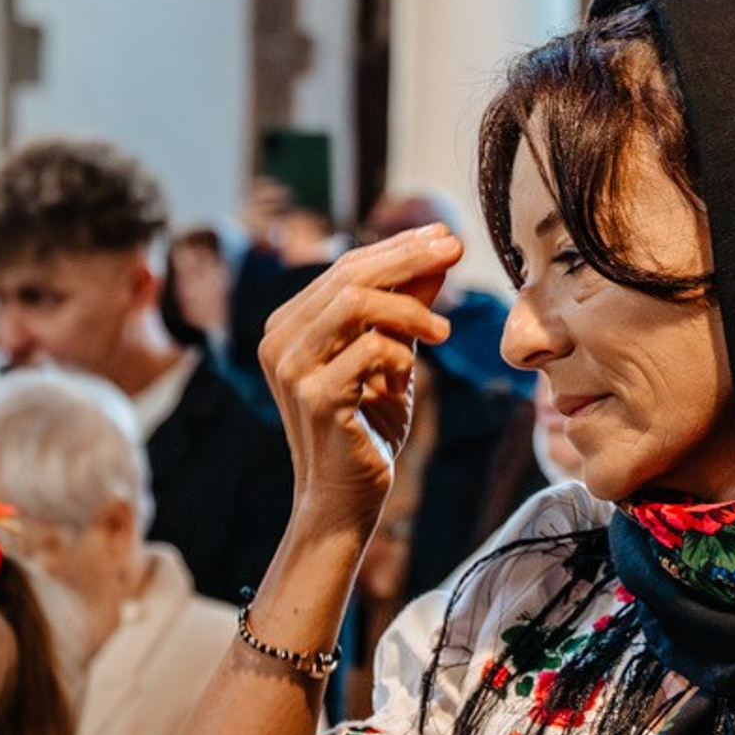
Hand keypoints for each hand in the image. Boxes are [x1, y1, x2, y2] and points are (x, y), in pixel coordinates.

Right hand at [257, 225, 459, 545]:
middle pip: (349, 276)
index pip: (344, 268)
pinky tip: (416, 366)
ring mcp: (291, 369)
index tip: (446, 237)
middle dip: (409, 259)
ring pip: (354, 302)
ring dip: (409, 307)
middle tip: (456, 252)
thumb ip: (405, 309)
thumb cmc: (365, 427)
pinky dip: (400, 351)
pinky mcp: (315, 397)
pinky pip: (369, 350)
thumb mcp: (391, 357)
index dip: (399, 247)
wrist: (345, 497)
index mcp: (289, 327)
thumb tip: (439, 253)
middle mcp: (278, 341)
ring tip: (443, 330)